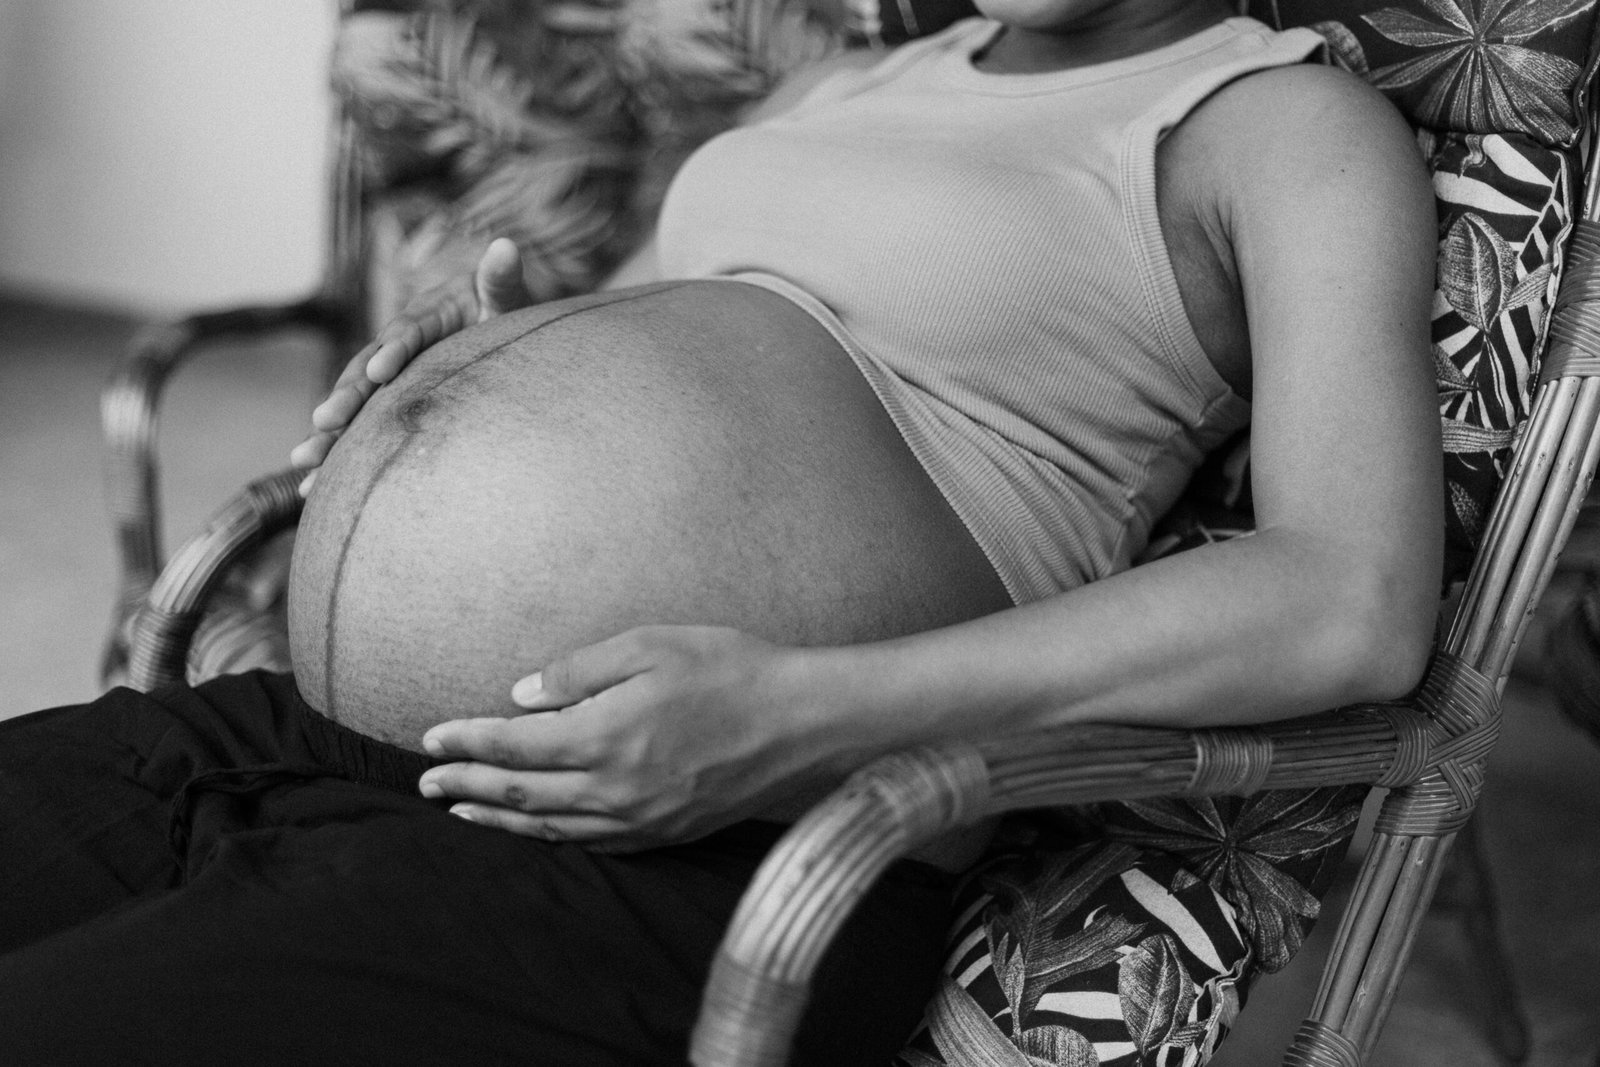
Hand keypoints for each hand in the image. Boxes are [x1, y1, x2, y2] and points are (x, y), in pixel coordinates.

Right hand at [290, 237, 532, 493]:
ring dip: (327, 434)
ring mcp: (383, 376)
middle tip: (325, 421)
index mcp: (424, 318)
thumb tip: (507, 245)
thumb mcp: (502, 295)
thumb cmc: (494, 309)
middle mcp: (393, 346)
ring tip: (303, 463)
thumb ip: (501, 278)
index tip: (383, 369)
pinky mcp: (381, 403)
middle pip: (365, 372)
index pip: (408, 333)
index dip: (395, 349)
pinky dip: (334, 455)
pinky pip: (355, 429)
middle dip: (346, 398)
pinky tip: (309, 488)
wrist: (476, 315)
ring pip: (351, 404)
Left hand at [415, 627, 836, 850]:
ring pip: (550, 829)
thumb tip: (523, 694)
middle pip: (520, 794)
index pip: (513, 745)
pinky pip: (593, 844)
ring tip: (464, 808)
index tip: (431, 737)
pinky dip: (552, 838)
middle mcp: (614, 789)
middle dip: (467, 784)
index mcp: (605, 737)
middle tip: (427, 782)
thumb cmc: (731, 671)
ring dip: (500, 818)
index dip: (466, 741)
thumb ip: (580, 671)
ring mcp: (641, 820)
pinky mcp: (666, 834)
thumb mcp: (651, 646)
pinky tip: (538, 829)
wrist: (804, 723)